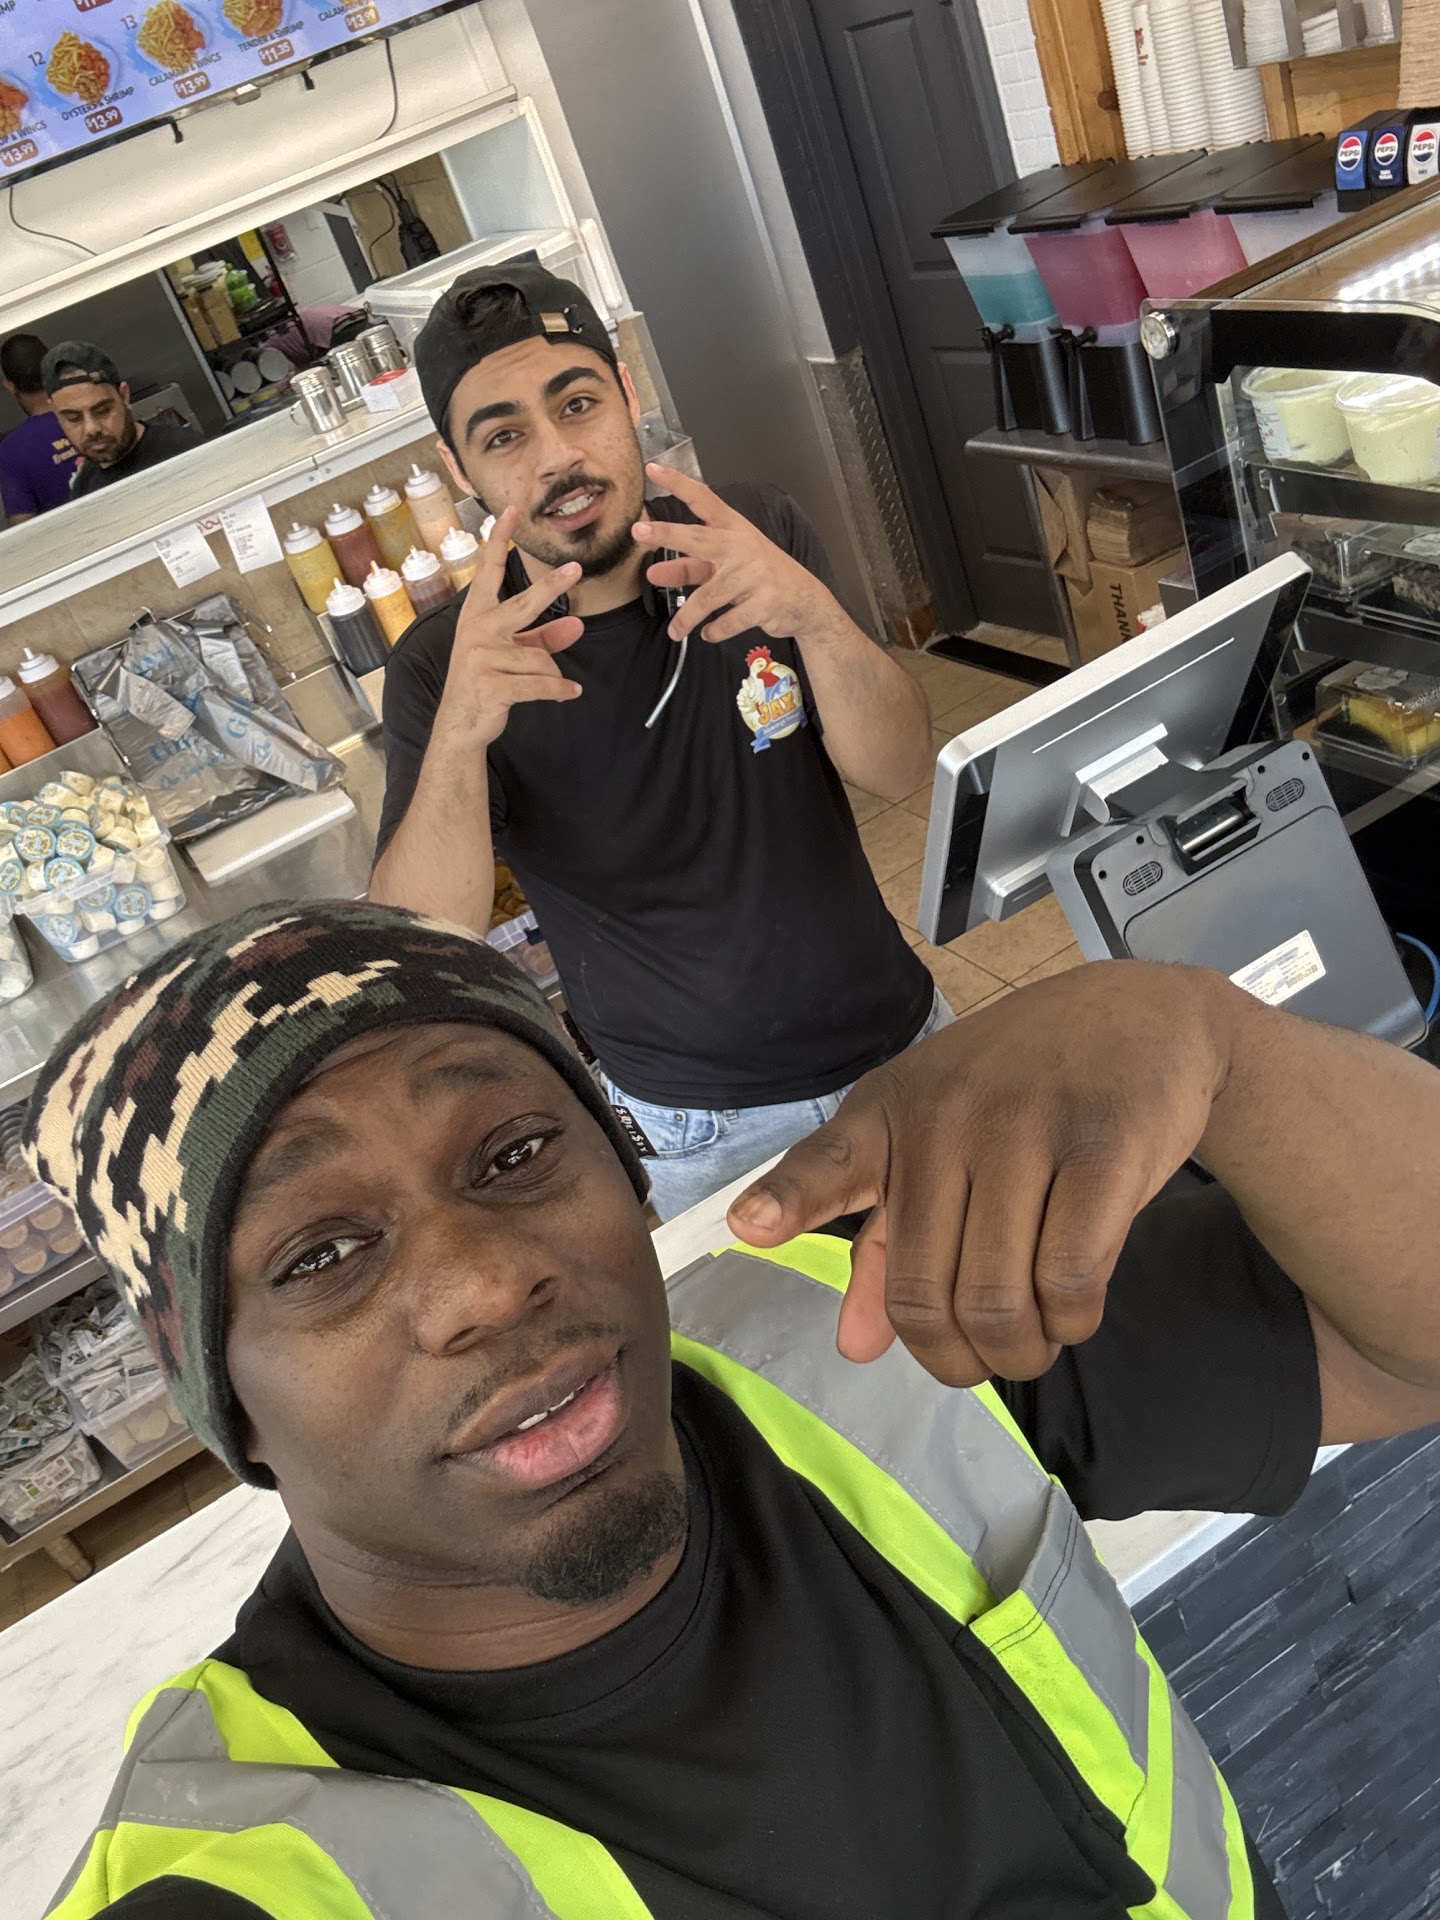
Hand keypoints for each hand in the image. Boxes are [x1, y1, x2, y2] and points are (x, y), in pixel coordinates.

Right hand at [435, 506, 584, 748]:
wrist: (460, 722)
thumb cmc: (486, 680)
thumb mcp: (513, 653)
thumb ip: (543, 637)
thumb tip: (578, 624)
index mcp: (477, 614)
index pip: (488, 570)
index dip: (499, 540)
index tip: (511, 511)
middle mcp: (476, 630)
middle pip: (523, 603)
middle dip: (551, 587)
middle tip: (576, 569)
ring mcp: (481, 657)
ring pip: (539, 657)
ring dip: (552, 674)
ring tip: (555, 684)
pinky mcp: (491, 685)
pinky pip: (539, 684)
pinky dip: (558, 690)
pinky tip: (571, 692)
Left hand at [636, 462, 842, 645]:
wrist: (804, 600)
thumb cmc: (759, 576)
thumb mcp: (726, 566)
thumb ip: (690, 567)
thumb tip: (653, 572)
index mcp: (732, 529)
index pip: (703, 500)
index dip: (678, 483)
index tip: (653, 469)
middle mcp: (741, 546)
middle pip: (698, 538)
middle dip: (667, 534)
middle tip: (638, 532)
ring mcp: (753, 574)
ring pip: (707, 597)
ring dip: (687, 618)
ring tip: (675, 630)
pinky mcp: (763, 602)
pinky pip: (727, 621)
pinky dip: (714, 631)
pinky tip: (709, 633)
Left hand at [727, 962, 1237, 1385]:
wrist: (1142, 1018)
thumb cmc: (1023, 1091)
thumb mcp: (937, 1143)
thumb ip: (887, 1245)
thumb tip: (855, 1345)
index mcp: (889, 1113)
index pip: (827, 1162)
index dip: (786, 1199)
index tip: (747, 1226)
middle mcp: (947, 1115)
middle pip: (925, 1291)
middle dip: (959, 1359)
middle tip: (990, 1360)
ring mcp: (1026, 1125)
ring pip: (999, 1299)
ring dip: (1022, 1350)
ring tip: (1036, 1340)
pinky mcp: (1104, 1146)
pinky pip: (1071, 1277)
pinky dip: (1072, 1320)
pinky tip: (1075, 1311)